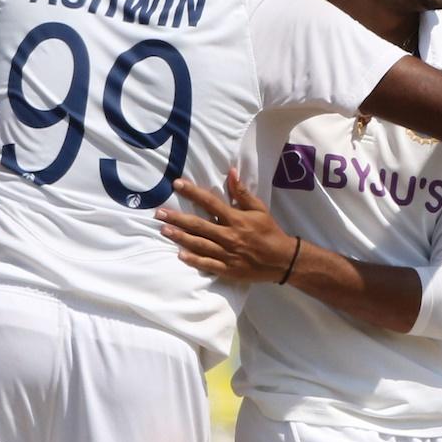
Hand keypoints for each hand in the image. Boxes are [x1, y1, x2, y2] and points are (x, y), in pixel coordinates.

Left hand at [156, 170, 295, 283]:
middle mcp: (229, 235)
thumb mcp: (259, 209)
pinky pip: (208, 264)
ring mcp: (228, 253)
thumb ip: (242, 192)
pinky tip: (180, 255)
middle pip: (199, 225)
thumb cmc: (269, 231)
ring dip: (180, 237)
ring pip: (200, 244)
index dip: (193, 192)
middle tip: (159, 213)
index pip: (210, 202)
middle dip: (177, 218)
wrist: (282, 260)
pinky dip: (194, 260)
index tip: (177, 184)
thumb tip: (231, 172)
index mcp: (236, 219)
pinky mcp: (228, 269)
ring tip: (164, 230)